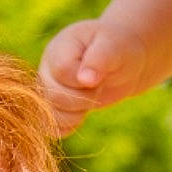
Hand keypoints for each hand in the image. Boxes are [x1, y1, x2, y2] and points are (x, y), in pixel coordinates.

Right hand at [39, 20, 148, 134]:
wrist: (123, 58)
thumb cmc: (119, 45)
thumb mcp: (114, 46)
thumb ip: (99, 60)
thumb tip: (85, 80)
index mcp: (60, 47)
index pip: (62, 71)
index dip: (83, 81)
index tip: (100, 75)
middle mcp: (48, 67)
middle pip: (52, 95)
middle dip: (82, 98)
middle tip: (99, 87)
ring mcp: (49, 87)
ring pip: (50, 113)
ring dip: (75, 114)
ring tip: (92, 98)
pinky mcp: (55, 104)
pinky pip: (51, 124)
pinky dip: (68, 125)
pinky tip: (83, 113)